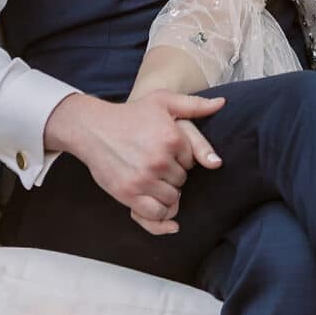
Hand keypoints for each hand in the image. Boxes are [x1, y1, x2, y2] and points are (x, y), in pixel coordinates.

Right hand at [43, 86, 224, 234]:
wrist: (92, 128)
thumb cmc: (130, 114)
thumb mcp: (163, 101)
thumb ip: (194, 105)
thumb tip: (222, 104)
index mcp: (173, 138)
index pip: (193, 160)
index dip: (181, 157)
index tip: (167, 150)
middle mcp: (160, 159)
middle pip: (182, 181)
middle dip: (173, 175)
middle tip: (156, 164)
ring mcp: (144, 178)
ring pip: (172, 199)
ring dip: (166, 194)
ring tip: (154, 180)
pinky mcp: (128, 194)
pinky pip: (155, 214)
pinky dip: (159, 213)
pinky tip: (154, 201)